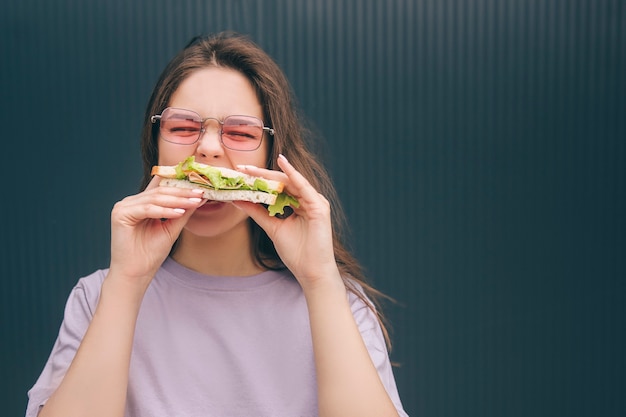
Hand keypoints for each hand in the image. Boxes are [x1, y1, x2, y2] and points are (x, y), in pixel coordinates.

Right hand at [108, 176, 205, 287]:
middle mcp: (131, 202)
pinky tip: (179, 213)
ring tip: (194, 202)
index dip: (180, 185)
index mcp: (142, 204)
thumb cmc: (151, 253)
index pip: (162, 188)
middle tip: (200, 193)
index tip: (201, 187)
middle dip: (182, 193)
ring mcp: (124, 207)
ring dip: (177, 200)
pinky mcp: (120, 214)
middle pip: (160, 191)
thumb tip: (199, 198)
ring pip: (155, 198)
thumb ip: (182, 212)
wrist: (137, 273)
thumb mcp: (171, 229)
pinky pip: (147, 209)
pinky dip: (164, 211)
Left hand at [234, 155, 341, 290]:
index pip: (278, 187)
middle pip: (283, 181)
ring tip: (253, 169)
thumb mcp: (272, 227)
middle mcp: (307, 200)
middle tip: (242, 167)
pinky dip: (293, 175)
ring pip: (291, 182)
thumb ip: (258, 212)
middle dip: (262, 174)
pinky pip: (304, 187)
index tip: (240, 173)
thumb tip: (239, 199)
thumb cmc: (296, 253)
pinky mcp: (319, 207)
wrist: (311, 272)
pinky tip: (282, 165)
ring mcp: (315, 202)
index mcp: (298, 204)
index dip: (260, 179)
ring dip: (271, 174)